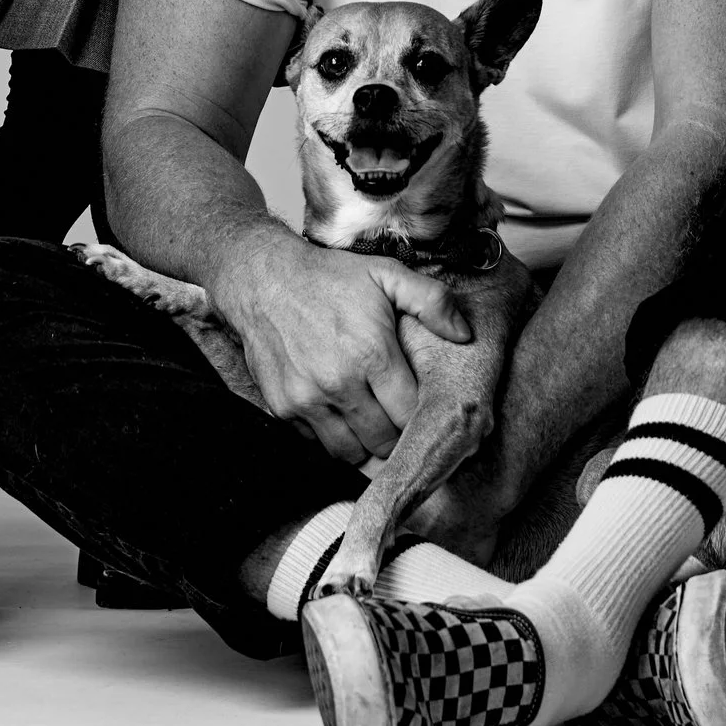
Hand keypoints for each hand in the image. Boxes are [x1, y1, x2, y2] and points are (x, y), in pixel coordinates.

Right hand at [208, 231, 473, 464]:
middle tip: (398, 418)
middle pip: (384, 442)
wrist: (260, 278)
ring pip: (350, 452)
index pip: (411, 416)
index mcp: (372, 354)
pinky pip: (317, 444)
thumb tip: (465, 335)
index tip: (423, 409)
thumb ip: (432, 301)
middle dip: (396, 436)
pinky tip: (339, 412)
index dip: (421, 417)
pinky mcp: (282, 408)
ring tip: (371, 421)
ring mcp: (307, 400)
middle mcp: (339, 384)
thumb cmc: (327, 276)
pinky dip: (332, 436)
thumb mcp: (386, 273)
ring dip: (365, 443)